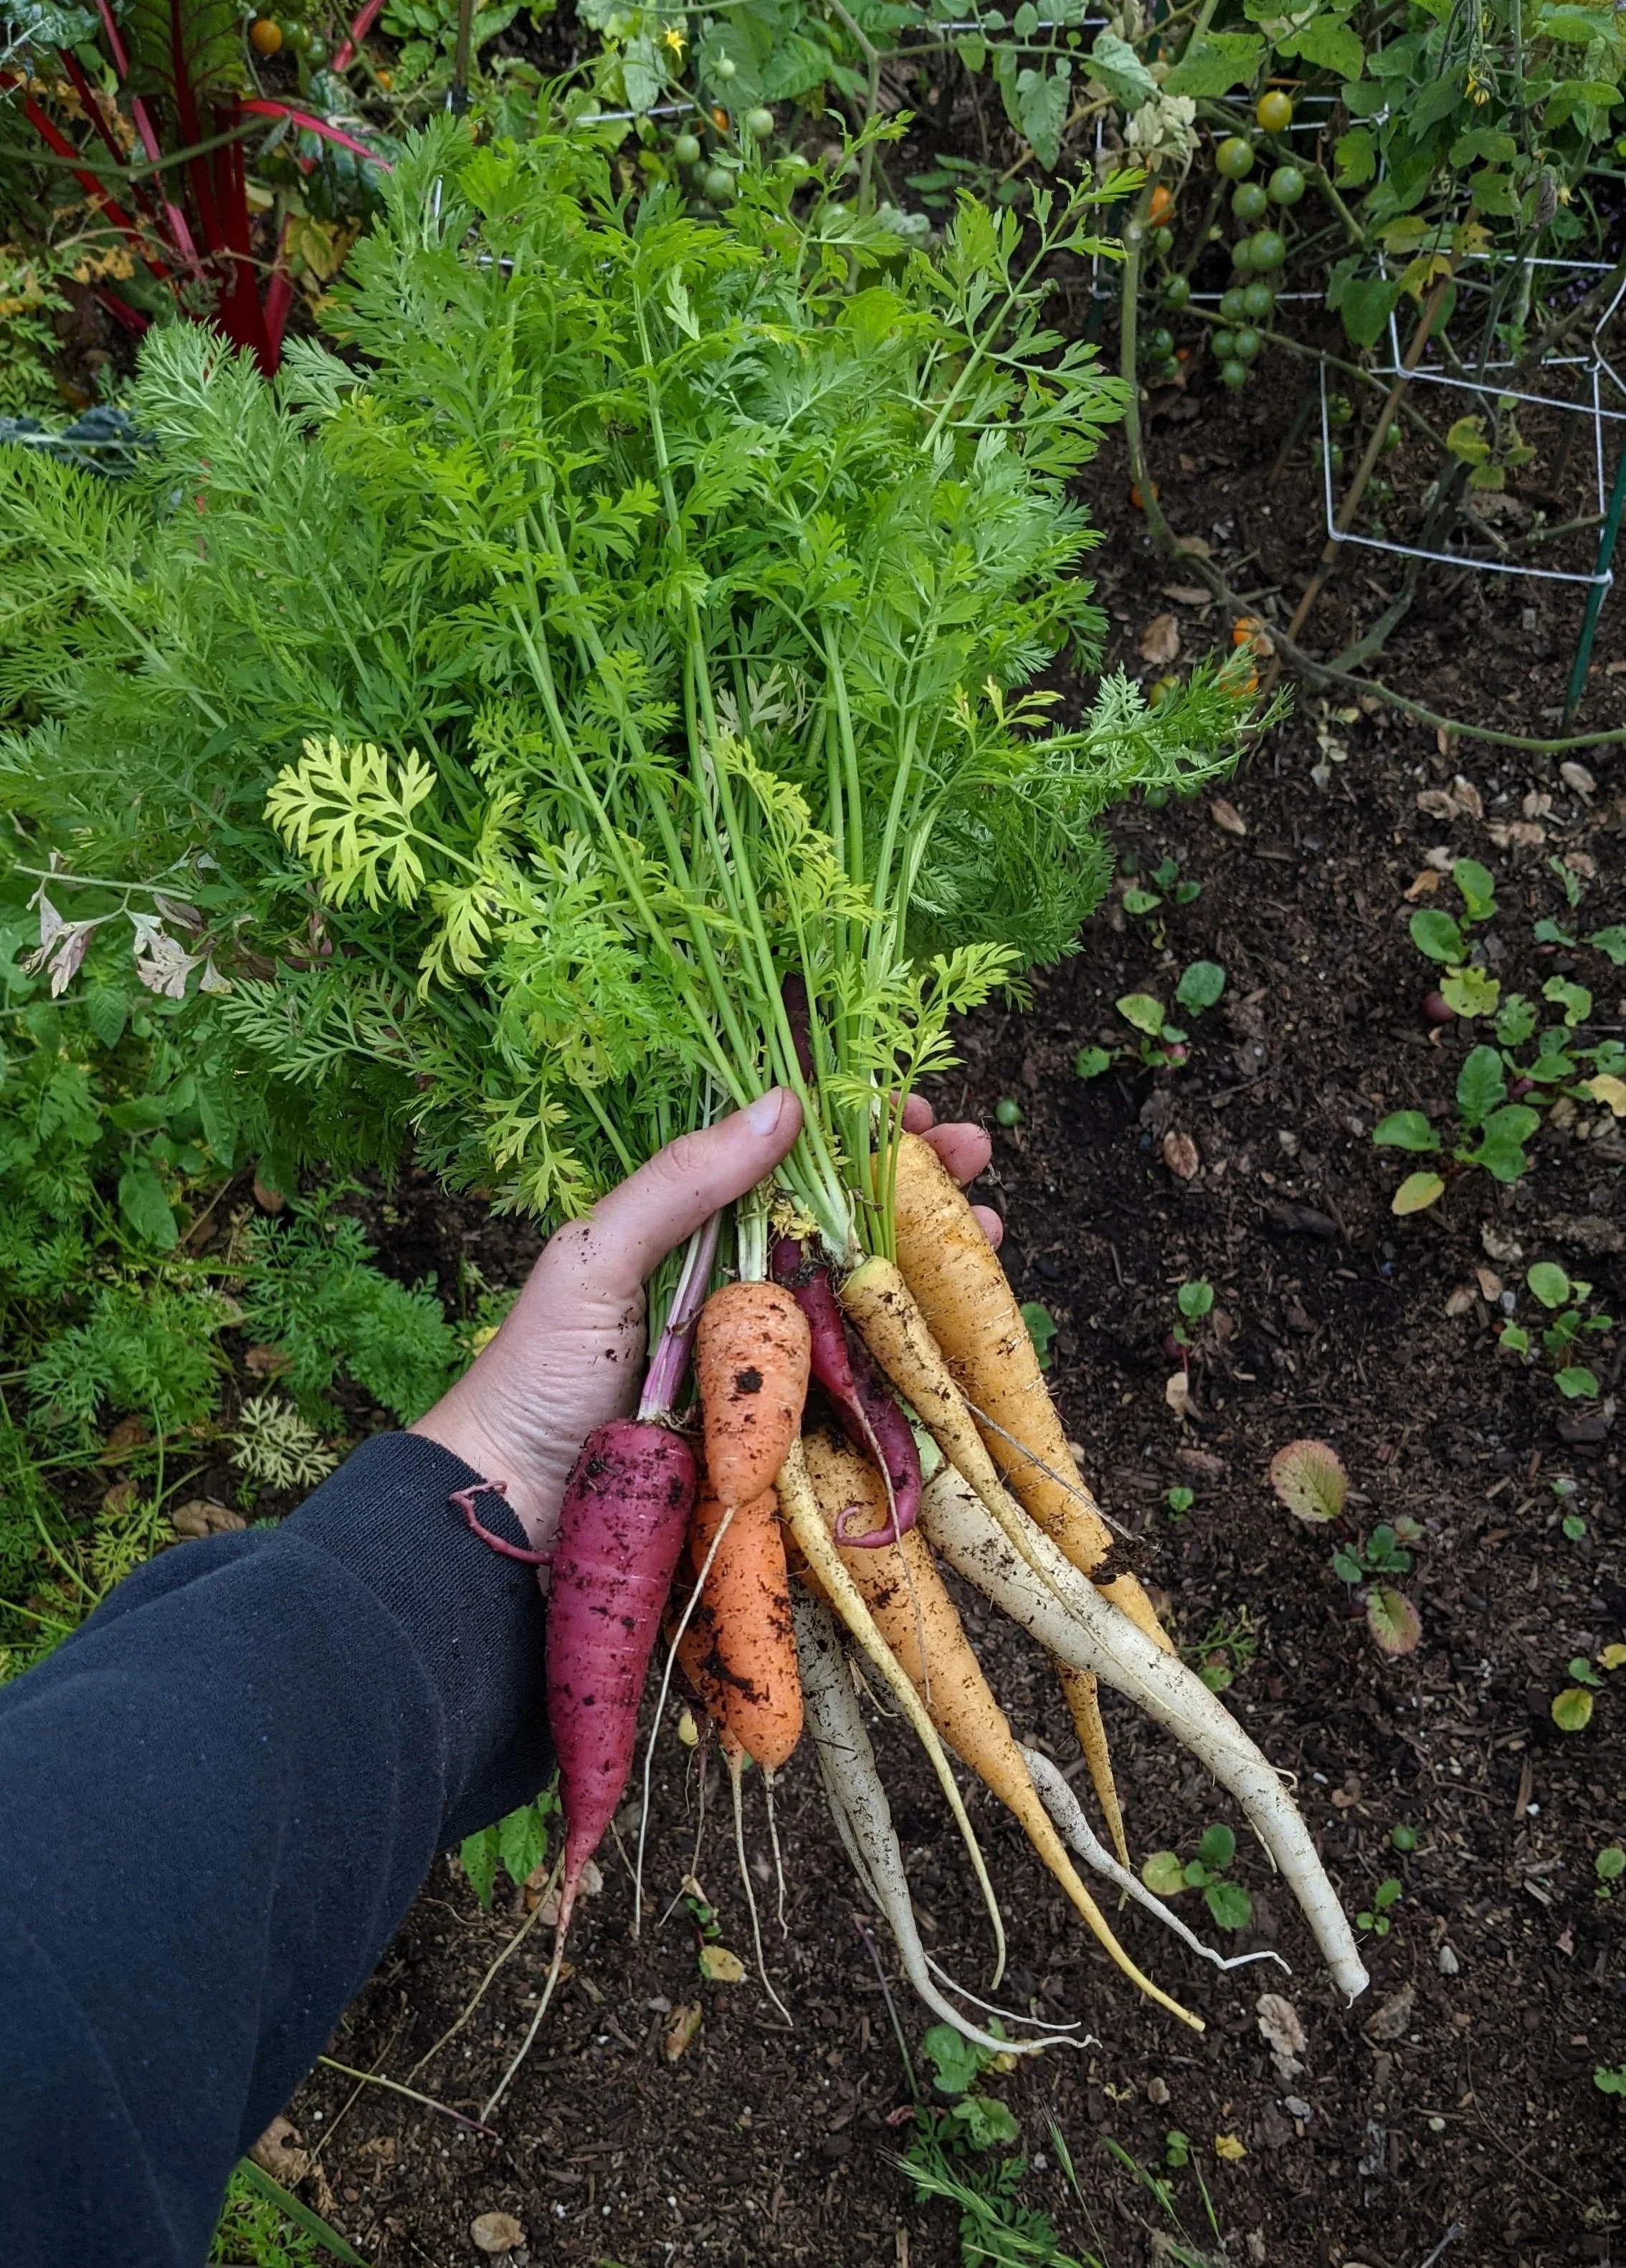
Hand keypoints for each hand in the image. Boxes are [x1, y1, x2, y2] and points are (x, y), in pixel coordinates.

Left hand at [412, 1089, 1000, 1549]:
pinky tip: (960, 1325)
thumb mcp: (596, 1255)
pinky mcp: (790, 1433)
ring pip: (870, 1298)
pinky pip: (864, 1387)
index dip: (855, 1132)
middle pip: (847, 1223)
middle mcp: (743, 1290)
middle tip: (974, 1153)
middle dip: (919, 1183)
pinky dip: (919, 1356)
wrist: (513, 1509)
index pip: (790, 1165)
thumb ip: (682, 1182)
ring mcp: (772, 1361)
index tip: (912, 1108)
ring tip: (984, 1226)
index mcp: (696, 1234)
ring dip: (937, 1259)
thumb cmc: (537, 1373)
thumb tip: (784, 1103)